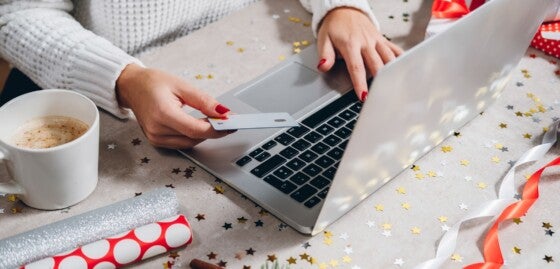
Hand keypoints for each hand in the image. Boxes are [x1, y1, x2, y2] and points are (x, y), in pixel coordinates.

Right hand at [116, 64, 232, 148]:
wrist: (130, 86)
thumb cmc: (152, 83)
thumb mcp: (181, 85)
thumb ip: (204, 101)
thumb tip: (223, 112)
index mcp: (162, 113)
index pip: (195, 129)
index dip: (216, 129)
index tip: (230, 124)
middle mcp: (157, 129)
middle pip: (194, 138)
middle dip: (213, 131)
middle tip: (227, 120)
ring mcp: (155, 138)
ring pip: (190, 143)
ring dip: (204, 134)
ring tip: (214, 121)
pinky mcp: (156, 141)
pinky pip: (181, 143)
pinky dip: (193, 136)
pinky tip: (200, 125)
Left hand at [316, 7, 402, 100]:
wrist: (345, 9)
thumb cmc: (334, 26)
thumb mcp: (324, 39)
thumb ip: (325, 55)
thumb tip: (323, 66)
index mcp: (351, 44)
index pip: (357, 67)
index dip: (361, 83)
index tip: (364, 96)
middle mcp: (366, 42)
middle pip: (376, 64)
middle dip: (379, 81)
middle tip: (381, 96)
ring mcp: (376, 41)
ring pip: (389, 58)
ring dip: (392, 73)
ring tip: (394, 87)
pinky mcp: (383, 39)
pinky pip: (395, 49)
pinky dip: (401, 60)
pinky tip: (404, 71)